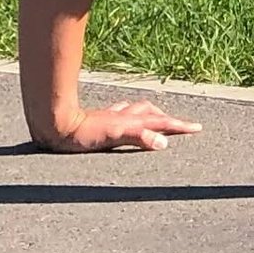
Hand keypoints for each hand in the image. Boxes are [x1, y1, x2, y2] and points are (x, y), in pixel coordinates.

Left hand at [38, 98, 201, 152]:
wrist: (56, 124)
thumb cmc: (81, 134)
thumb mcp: (113, 137)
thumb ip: (138, 137)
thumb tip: (164, 142)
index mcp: (130, 121)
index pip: (161, 123)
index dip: (179, 126)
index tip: (197, 128)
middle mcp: (124, 116)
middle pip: (153, 113)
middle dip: (169, 118)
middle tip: (183, 124)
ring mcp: (112, 116)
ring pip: (138, 110)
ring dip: (152, 113)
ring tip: (159, 116)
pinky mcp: (101, 119)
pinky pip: (123, 112)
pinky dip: (131, 113)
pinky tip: (125, 114)